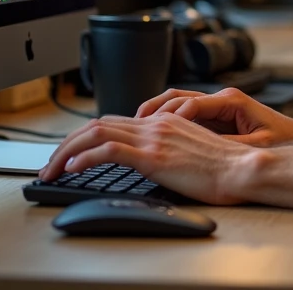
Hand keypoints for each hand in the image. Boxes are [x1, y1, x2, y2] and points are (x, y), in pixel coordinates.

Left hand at [38, 113, 254, 204]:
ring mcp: (153, 138)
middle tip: (50, 164)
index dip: (86, 137)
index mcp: (166, 122)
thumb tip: (158, 164)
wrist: (243, 169)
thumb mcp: (195, 153)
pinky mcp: (153, 155)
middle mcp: (156, 124)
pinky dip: (82, 158)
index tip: (71, 154)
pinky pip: (107, 150)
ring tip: (51, 170)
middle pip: (98, 123)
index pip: (115, 122)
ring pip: (95, 132)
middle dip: (66, 143)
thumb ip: (173, 150)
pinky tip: (71, 169)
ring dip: (66, 151)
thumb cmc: (226, 168)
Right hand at [137, 87, 292, 146]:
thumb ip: (228, 146)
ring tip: (135, 128)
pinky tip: (153, 133)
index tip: (152, 132)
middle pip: (177, 97)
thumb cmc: (282, 140)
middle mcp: (221, 98)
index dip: (168, 119)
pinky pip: (185, 113)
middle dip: (152, 111)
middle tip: (132, 126)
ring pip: (177, 102)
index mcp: (230, 101)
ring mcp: (217, 105)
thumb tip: (202, 150)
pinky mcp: (216, 115)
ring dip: (156, 113)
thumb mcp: (255, 147)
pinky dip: (167, 120)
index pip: (190, 104)